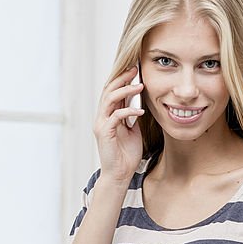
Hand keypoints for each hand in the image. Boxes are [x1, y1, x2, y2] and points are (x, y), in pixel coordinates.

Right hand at [93, 65, 145, 184]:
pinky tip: (140, 111)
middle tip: (135, 69)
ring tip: (140, 86)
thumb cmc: (126, 154)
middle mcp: (102, 117)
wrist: (119, 174)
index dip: (122, 79)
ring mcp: (102, 124)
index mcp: (108, 115)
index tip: (135, 69)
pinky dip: (128, 111)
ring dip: (125, 91)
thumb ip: (132, 116)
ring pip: (110, 100)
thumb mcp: (133, 130)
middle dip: (122, 78)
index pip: (112, 91)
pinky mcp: (104, 133)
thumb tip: (138, 102)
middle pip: (109, 90)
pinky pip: (115, 117)